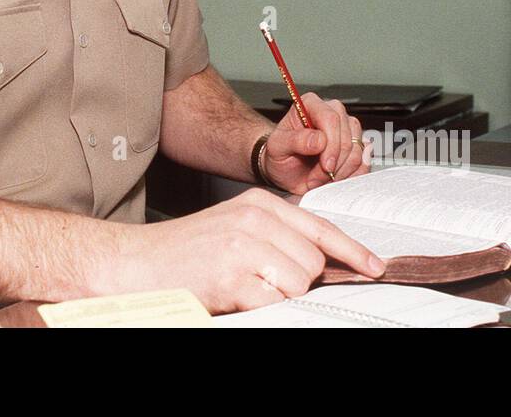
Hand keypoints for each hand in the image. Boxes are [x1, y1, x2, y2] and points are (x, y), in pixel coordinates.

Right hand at [99, 188, 385, 312]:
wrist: (136, 263)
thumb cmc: (186, 251)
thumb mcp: (236, 229)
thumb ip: (278, 236)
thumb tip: (322, 262)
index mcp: (259, 203)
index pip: (320, 227)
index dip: (352, 251)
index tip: (374, 266)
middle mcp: (255, 218)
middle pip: (314, 262)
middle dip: (299, 281)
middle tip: (263, 282)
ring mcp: (244, 246)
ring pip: (300, 283)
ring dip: (279, 295)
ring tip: (246, 287)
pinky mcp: (233, 276)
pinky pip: (274, 301)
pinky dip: (261, 306)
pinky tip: (236, 295)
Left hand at [264, 92, 369, 192]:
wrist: (286, 171)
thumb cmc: (280, 155)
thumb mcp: (277, 148)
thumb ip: (295, 140)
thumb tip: (318, 140)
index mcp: (310, 105)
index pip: (331, 119)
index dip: (331, 145)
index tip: (325, 166)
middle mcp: (331, 112)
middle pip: (347, 137)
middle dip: (334, 164)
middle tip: (316, 177)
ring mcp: (346, 129)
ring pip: (357, 151)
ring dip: (340, 172)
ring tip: (320, 177)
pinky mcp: (356, 145)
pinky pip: (363, 163)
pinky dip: (349, 175)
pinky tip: (334, 178)